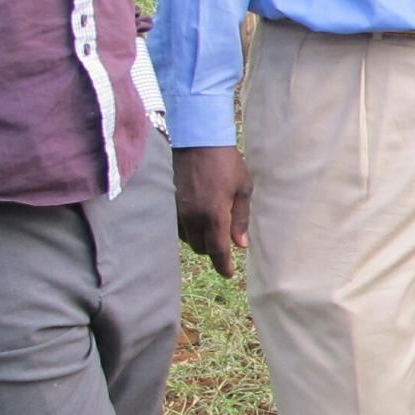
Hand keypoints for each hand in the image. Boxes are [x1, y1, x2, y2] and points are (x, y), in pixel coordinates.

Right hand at [174, 144, 250, 278]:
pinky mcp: (170, 203)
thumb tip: (240, 244)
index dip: (223, 265)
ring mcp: (178, 210)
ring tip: (212, 230)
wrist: (198, 141)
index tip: (228, 274)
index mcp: (214, 215)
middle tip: (225, 244)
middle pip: (201, 247)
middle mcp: (193, 216)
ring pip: (188, 239)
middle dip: (213, 251)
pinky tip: (198, 220)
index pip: (217, 250)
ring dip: (200, 240)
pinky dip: (188, 230)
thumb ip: (240, 219)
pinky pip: (178, 227)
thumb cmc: (227, 163)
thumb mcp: (243, 189)